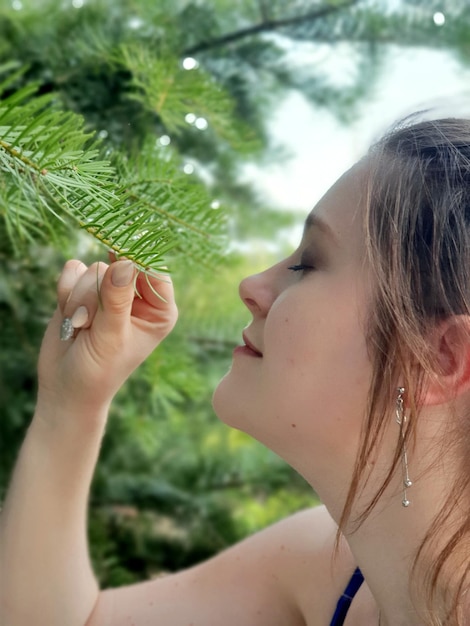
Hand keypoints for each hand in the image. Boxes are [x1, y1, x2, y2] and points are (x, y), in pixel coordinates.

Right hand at [36, 259, 177, 425]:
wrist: (64, 387)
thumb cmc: (98, 370)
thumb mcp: (111, 337)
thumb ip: (117, 300)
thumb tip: (125, 263)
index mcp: (159, 310)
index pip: (155, 271)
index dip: (137, 258)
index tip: (116, 254)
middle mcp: (138, 297)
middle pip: (120, 265)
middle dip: (98, 292)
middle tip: (88, 321)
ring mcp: (110, 290)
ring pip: (94, 268)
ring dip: (80, 298)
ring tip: (81, 327)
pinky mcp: (84, 288)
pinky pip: (73, 270)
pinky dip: (66, 291)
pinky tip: (69, 315)